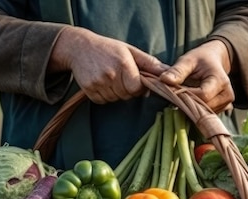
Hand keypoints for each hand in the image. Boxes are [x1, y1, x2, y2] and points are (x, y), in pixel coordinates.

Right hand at [49, 27, 168, 103]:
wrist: (79, 47)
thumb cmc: (108, 49)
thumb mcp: (130, 51)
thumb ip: (150, 63)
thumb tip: (168, 72)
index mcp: (123, 64)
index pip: (136, 89)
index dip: (138, 87)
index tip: (134, 79)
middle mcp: (110, 74)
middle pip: (126, 95)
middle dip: (127, 90)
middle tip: (121, 77)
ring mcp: (98, 83)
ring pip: (115, 99)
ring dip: (116, 93)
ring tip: (110, 78)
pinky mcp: (88, 90)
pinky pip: (102, 101)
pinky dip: (104, 95)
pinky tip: (102, 83)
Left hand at [160, 40, 233, 112]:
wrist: (214, 60)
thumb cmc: (200, 59)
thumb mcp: (188, 60)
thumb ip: (177, 70)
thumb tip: (164, 80)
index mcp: (220, 80)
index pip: (203, 96)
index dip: (186, 96)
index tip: (172, 92)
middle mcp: (226, 94)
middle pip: (203, 107)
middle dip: (186, 103)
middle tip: (173, 96)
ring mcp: (225, 104)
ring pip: (203, 113)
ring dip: (189, 108)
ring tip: (181, 97)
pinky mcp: (221, 109)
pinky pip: (204, 115)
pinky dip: (194, 110)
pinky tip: (188, 102)